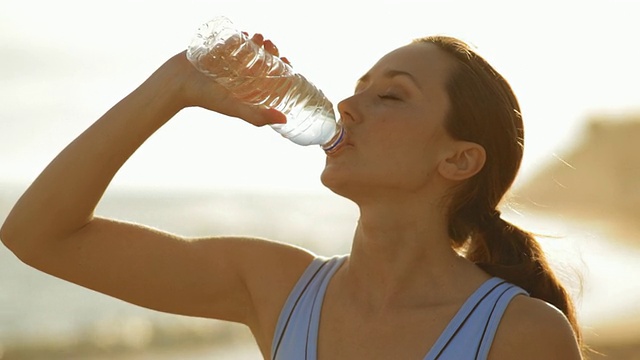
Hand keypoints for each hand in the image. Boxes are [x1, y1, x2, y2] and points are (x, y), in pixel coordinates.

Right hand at [164, 33, 288, 126]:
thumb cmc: (206, 97)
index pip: (271, 79)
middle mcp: (240, 78)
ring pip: (250, 51)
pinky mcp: (218, 52)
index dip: (282, 69)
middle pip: (262, 62)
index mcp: (247, 91)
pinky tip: (244, 33)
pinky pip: (233, 42)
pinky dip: (241, 36)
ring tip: (257, 37)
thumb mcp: (234, 107)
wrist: (177, 82)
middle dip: (270, 51)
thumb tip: (284, 120)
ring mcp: (229, 64)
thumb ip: (256, 116)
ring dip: (257, 42)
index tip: (285, 60)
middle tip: (269, 45)